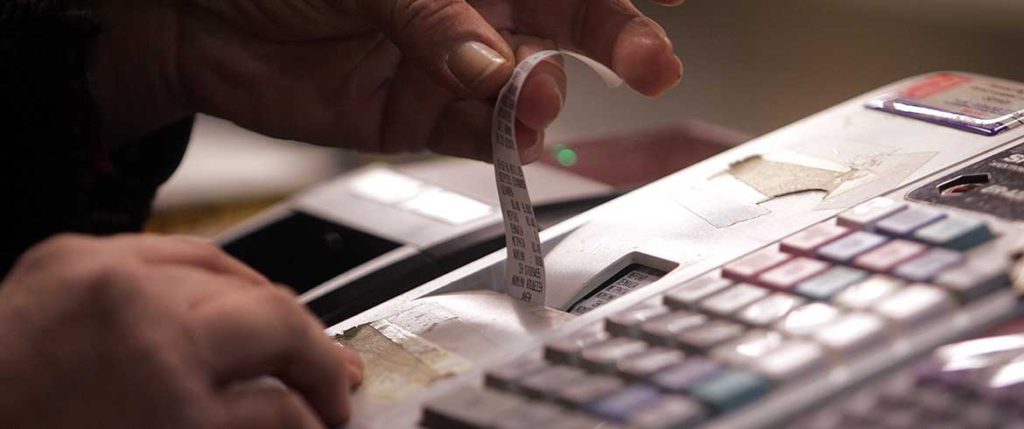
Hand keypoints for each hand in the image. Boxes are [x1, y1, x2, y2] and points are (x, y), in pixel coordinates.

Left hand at [0, 234, 361, 428]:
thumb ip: (256, 426)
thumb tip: (308, 414)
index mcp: (159, 355)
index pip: (282, 336)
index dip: (323, 372)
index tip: (335, 406)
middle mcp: (129, 295)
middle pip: (259, 300)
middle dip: (300, 344)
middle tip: (325, 379)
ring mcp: (90, 267)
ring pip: (216, 265)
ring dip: (255, 305)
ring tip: (277, 341)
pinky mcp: (59, 256)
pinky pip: (157, 254)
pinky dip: (195, 283)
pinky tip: (212, 308)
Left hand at [91, 0, 683, 161]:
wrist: (193, 19)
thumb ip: (437, 14)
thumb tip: (498, 65)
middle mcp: (478, 4)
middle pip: (573, 21)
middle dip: (618, 38)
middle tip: (652, 62)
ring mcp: (455, 61)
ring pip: (529, 84)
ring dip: (545, 95)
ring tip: (535, 100)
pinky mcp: (423, 115)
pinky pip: (482, 132)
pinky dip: (504, 138)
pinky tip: (517, 133)